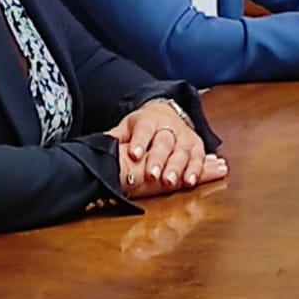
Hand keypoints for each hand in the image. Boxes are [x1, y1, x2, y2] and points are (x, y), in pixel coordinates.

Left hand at [107, 100, 225, 198]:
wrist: (165, 115)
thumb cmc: (142, 127)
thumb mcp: (127, 128)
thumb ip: (115, 137)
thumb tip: (100, 144)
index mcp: (149, 121)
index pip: (144, 130)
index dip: (140, 142)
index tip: (134, 154)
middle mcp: (169, 127)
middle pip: (164, 142)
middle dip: (159, 159)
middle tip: (152, 176)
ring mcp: (184, 136)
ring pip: (182, 151)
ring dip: (178, 168)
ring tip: (171, 183)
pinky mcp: (196, 145)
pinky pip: (198, 157)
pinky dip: (196, 170)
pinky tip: (190, 182)